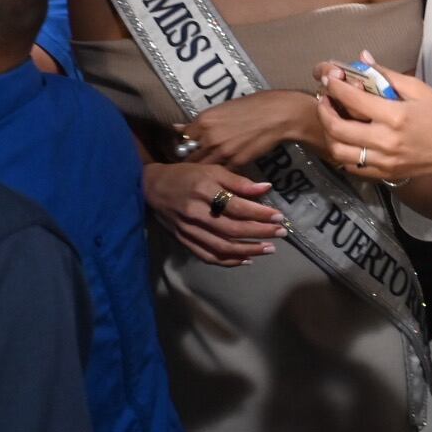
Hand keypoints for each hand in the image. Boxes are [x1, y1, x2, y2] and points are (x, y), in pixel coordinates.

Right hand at [143, 162, 287, 266]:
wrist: (151, 187)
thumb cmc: (186, 175)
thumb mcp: (211, 170)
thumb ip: (238, 181)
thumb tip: (267, 188)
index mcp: (204, 191)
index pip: (237, 207)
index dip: (260, 213)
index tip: (279, 216)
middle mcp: (196, 213)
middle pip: (232, 229)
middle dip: (260, 233)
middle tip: (281, 233)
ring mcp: (189, 231)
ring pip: (221, 247)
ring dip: (248, 250)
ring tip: (269, 249)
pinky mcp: (184, 241)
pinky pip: (208, 256)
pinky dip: (228, 261)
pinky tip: (246, 259)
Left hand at [178, 90, 313, 168]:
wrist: (279, 115)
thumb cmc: (254, 105)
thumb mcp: (224, 108)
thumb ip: (201, 122)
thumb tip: (177, 128)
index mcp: (204, 120)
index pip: (184, 138)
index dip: (186, 144)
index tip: (189, 148)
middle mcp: (208, 137)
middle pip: (190, 157)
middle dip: (191, 161)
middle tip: (194, 164)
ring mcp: (222, 152)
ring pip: (203, 167)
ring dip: (204, 170)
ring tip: (204, 173)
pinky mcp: (236, 162)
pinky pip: (221, 172)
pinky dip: (221, 174)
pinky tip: (222, 173)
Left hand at [313, 53, 431, 184]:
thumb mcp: (419, 89)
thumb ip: (387, 75)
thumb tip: (362, 58)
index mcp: (395, 116)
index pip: (353, 99)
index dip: (336, 86)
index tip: (330, 78)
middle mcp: (385, 141)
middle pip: (338, 128)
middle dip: (324, 110)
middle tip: (323, 99)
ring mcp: (384, 161)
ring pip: (339, 151)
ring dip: (329, 134)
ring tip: (331, 119)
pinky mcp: (385, 174)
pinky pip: (353, 166)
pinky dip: (343, 152)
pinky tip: (346, 139)